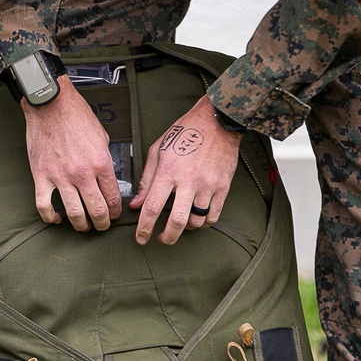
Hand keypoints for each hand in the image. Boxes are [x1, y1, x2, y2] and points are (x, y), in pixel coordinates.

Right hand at [21, 76, 121, 230]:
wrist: (50, 105)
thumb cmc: (76, 116)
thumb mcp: (101, 137)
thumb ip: (105, 160)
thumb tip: (107, 177)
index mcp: (101, 163)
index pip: (113, 198)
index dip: (115, 212)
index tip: (114, 215)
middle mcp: (82, 173)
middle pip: (97, 211)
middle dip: (102, 224)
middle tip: (102, 226)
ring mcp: (60, 177)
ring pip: (74, 214)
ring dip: (81, 225)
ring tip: (83, 227)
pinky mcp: (41, 176)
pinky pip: (44, 206)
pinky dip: (50, 217)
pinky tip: (56, 218)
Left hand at [129, 95, 242, 244]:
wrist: (218, 121)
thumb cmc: (184, 132)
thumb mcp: (158, 150)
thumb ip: (146, 180)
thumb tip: (136, 205)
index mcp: (169, 171)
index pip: (152, 207)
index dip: (144, 227)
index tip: (141, 238)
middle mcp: (189, 181)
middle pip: (177, 221)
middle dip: (167, 237)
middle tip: (161, 240)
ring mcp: (208, 185)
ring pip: (196, 221)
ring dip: (186, 229)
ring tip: (180, 225)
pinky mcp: (223, 187)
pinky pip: (214, 215)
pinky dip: (204, 223)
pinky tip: (198, 220)